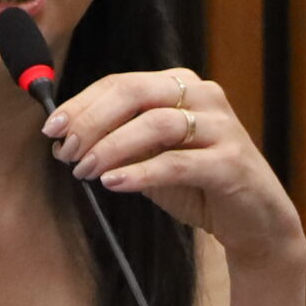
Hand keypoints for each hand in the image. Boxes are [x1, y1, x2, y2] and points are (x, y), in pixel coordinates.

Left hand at [43, 69, 305, 271]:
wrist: (254, 222)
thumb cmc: (198, 185)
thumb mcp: (151, 159)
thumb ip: (117, 144)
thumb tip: (64, 141)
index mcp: (181, 85)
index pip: (120, 84)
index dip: (81, 104)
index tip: (51, 129)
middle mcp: (204, 96)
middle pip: (135, 94)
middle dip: (91, 121)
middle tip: (65, 151)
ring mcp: (222, 127)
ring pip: (156, 124)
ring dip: (111, 147)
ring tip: (84, 170)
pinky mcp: (232, 162)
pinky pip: (179, 163)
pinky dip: (141, 172)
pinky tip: (114, 183)